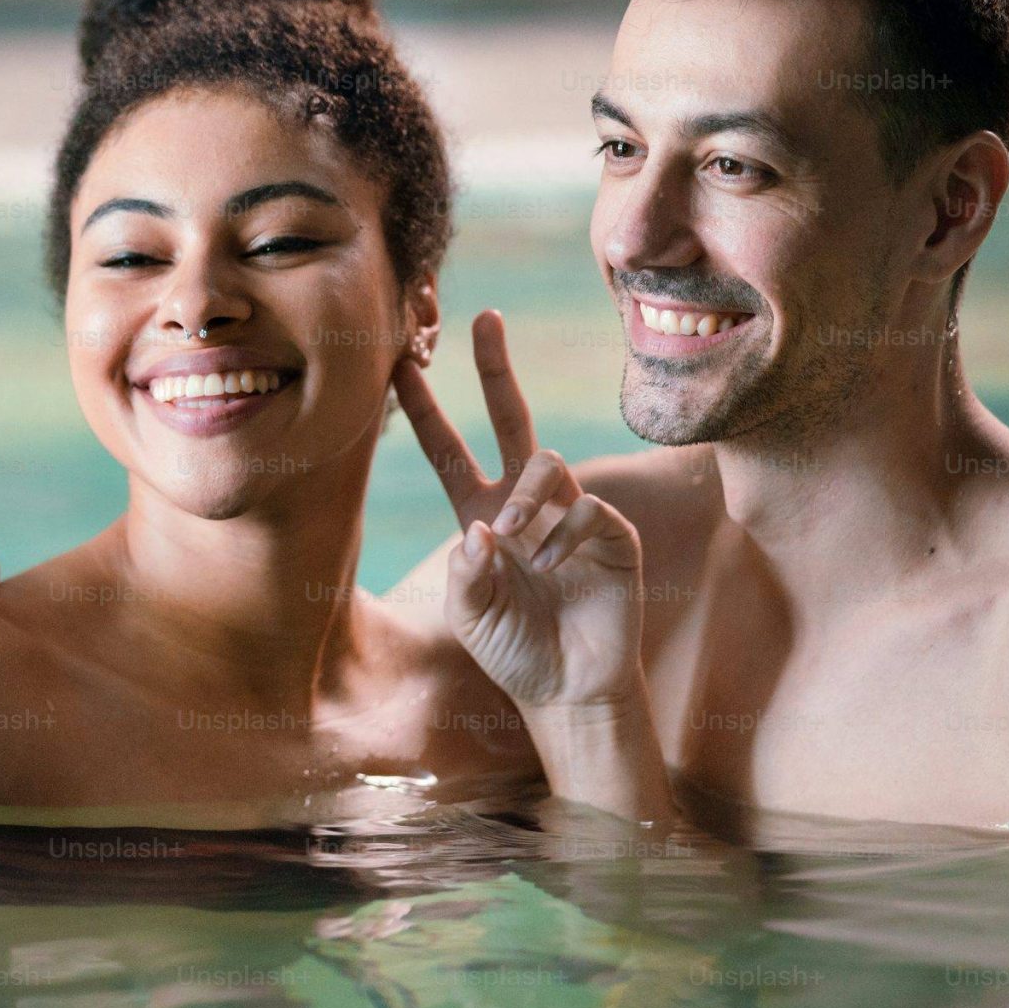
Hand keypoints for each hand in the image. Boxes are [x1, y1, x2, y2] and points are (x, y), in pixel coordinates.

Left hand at [396, 312, 643, 707]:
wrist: (568, 688)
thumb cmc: (513, 651)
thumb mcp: (469, 616)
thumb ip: (466, 575)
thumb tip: (482, 527)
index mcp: (480, 515)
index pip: (446, 450)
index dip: (423, 409)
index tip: (397, 363)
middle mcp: (523, 503)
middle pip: (509, 419)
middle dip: (496, 369)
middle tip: (484, 319)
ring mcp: (568, 513)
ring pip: (546, 463)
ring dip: (526, 496)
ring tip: (518, 539)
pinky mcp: (611, 533)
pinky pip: (588, 506)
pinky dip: (566, 532)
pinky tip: (555, 564)